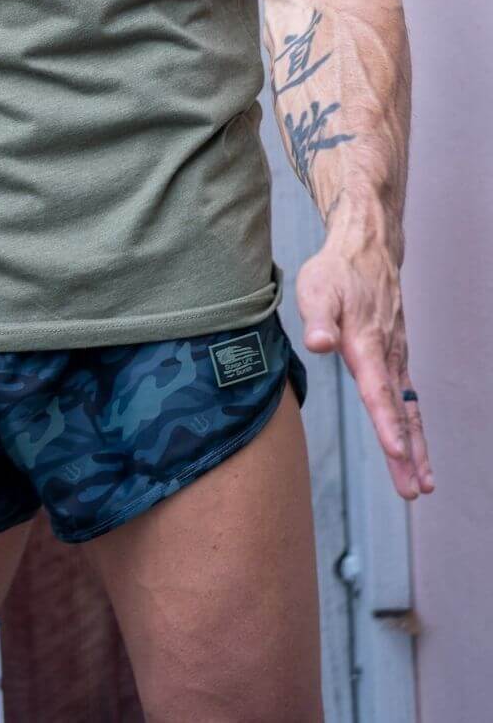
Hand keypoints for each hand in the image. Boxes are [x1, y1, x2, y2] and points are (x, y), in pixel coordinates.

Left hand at [295, 234, 433, 500]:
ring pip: (408, 408)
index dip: (386, 423)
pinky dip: (413, 426)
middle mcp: (387, 354)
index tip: (396, 451)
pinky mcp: (396, 357)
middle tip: (414, 489)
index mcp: (366, 343)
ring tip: (422, 485)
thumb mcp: (316, 288)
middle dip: (408, 452)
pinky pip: (408, 398)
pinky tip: (416, 450)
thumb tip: (319, 343)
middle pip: (399, 410)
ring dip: (416, 447)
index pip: (377, 390)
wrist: (366, 249)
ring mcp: (396, 357)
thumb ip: (318, 318)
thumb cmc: (335, 272)